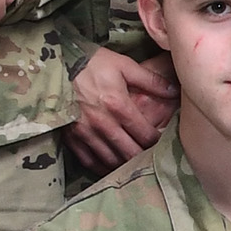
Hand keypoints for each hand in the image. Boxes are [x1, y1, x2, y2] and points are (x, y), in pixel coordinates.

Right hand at [65, 49, 178, 169]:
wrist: (55, 65)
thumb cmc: (92, 63)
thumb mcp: (123, 65)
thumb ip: (151, 80)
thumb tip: (175, 91)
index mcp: (117, 105)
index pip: (144, 133)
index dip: (157, 141)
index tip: (164, 143)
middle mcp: (102, 123)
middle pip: (129, 151)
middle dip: (143, 157)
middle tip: (153, 159)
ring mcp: (84, 132)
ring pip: (110, 159)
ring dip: (124, 165)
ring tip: (135, 165)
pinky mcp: (71, 136)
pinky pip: (88, 160)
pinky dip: (102, 167)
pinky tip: (111, 167)